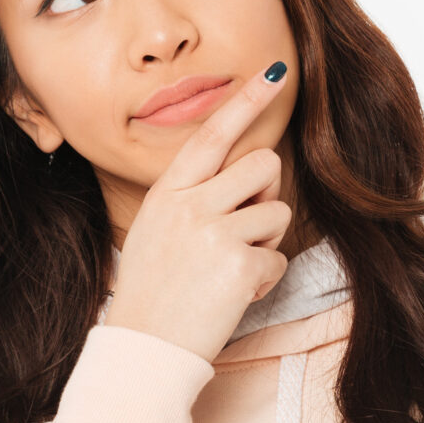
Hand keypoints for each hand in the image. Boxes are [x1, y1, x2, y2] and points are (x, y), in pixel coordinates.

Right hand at [103, 60, 296, 360]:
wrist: (145, 348)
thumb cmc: (154, 291)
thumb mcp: (156, 230)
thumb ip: (192, 196)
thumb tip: (247, 170)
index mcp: (168, 193)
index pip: (211, 134)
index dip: (245, 101)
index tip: (275, 73)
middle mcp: (190, 206)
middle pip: (263, 165)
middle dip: (265, 193)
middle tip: (240, 229)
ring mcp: (214, 234)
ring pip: (277, 212)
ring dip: (264, 243)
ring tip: (228, 269)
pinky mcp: (239, 265)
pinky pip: (278, 258)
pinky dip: (263, 280)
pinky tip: (233, 295)